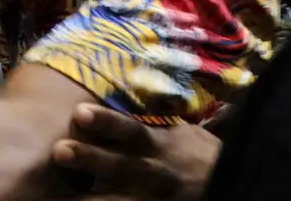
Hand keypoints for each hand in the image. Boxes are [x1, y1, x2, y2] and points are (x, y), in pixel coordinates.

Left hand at [51, 103, 219, 200]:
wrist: (232, 182)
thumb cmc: (201, 157)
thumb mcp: (183, 136)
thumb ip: (152, 126)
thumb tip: (117, 101)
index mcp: (162, 145)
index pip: (130, 131)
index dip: (106, 123)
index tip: (77, 112)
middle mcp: (157, 171)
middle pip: (121, 164)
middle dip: (91, 157)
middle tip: (58, 150)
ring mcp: (157, 197)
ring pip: (122, 197)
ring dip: (93, 197)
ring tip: (63, 192)